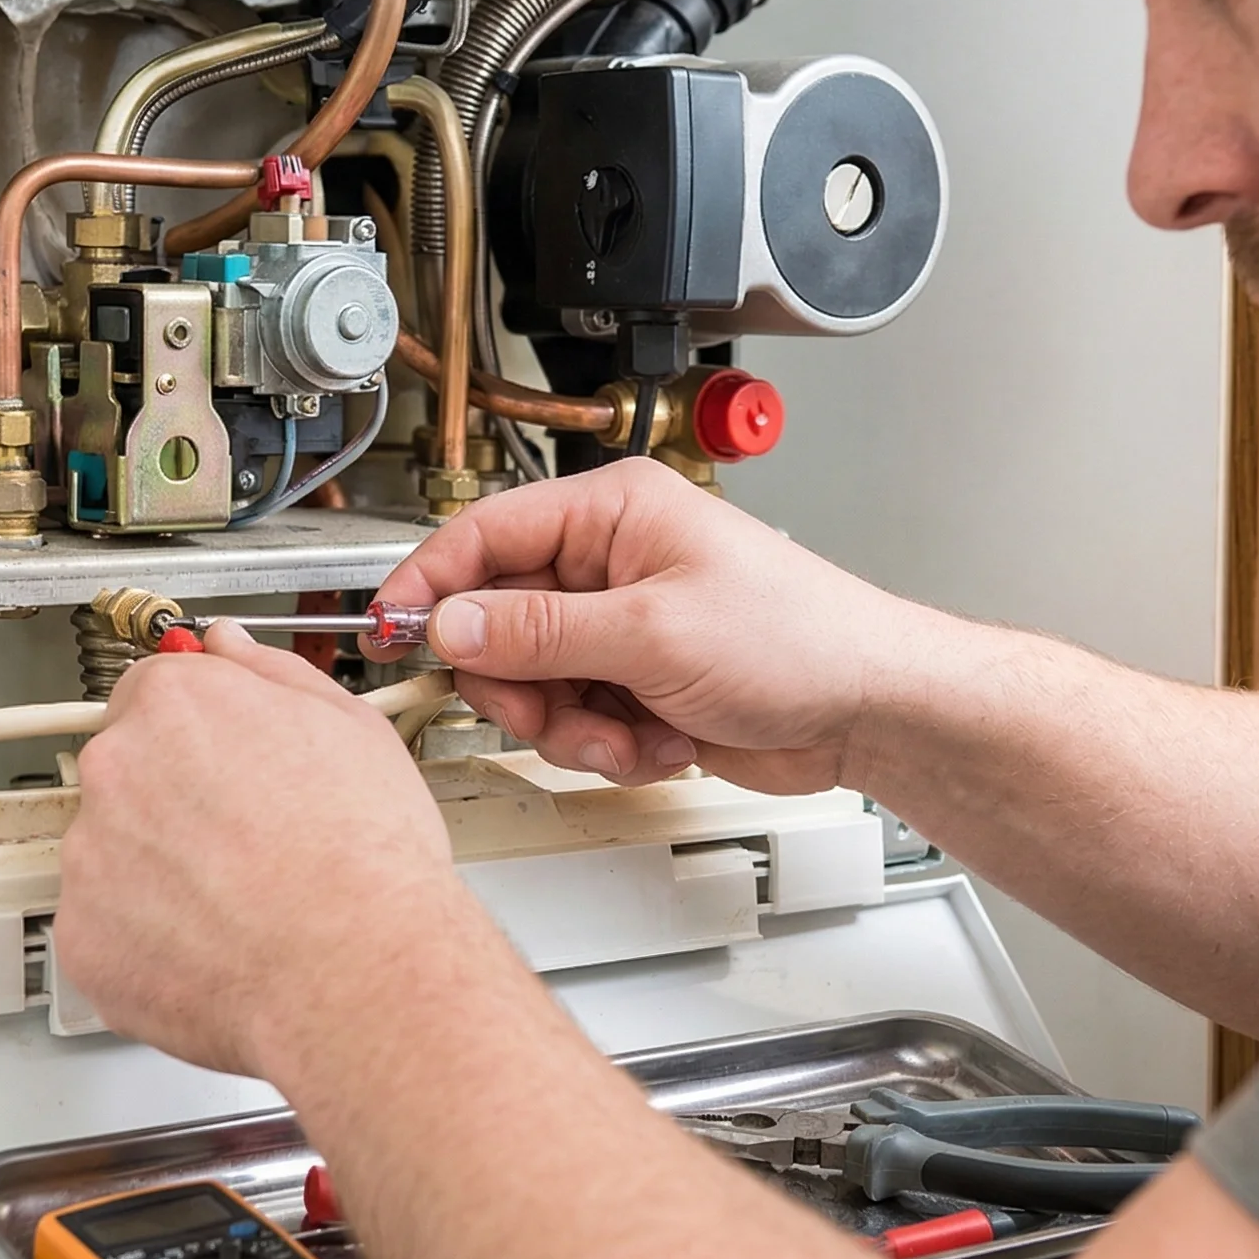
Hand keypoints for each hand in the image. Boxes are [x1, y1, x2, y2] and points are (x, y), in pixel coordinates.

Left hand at [54, 623, 470, 1077]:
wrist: (356, 969)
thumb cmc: (365, 856)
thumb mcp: (351, 725)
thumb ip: (271, 672)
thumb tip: (230, 648)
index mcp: (174, 703)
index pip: (154, 692)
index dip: (199, 731)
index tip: (224, 760)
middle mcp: (116, 770)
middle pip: (128, 772)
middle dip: (176, 801)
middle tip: (246, 840)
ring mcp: (90, 858)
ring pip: (114, 853)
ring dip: (158, 872)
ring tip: (239, 901)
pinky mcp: (83, 939)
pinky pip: (106, 929)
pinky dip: (147, 940)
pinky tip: (214, 944)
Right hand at [372, 458, 911, 794]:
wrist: (868, 708)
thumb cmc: (798, 638)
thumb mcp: (651, 632)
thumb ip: (539, 631)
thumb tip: (452, 625)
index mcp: (610, 513)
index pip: (483, 535)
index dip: (431, 585)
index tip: (391, 631)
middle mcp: (608, 563)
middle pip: (496, 623)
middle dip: (520, 683)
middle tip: (550, 708)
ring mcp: (621, 627)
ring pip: (532, 684)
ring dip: (571, 726)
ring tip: (628, 732)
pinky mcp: (636, 683)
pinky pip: (575, 720)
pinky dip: (607, 745)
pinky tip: (660, 741)